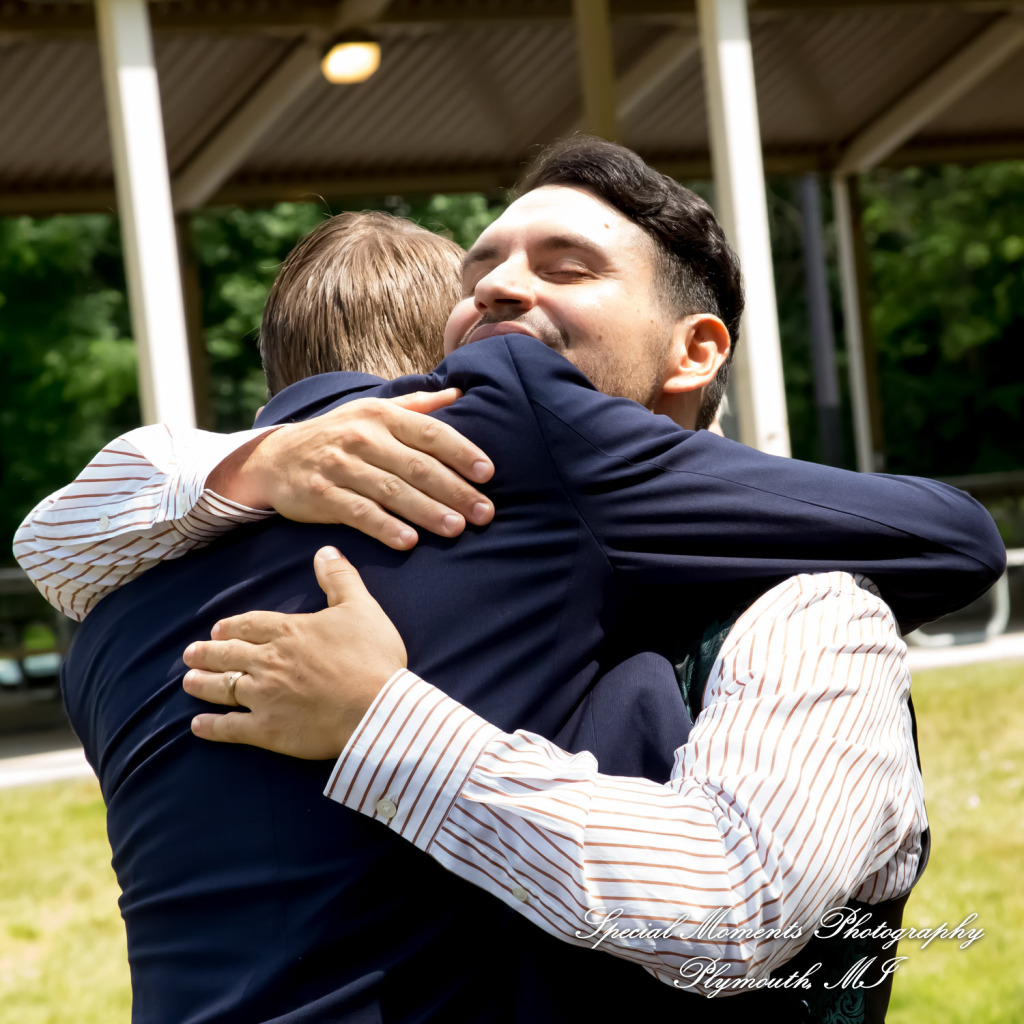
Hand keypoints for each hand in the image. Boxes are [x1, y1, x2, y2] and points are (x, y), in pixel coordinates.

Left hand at [182, 547, 406, 758]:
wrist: (377, 707)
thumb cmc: (372, 657)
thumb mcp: (361, 607)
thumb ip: (340, 578)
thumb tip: (325, 550)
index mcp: (288, 632)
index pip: (249, 625)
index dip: (232, 627)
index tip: (218, 630)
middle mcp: (268, 662)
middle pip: (228, 654)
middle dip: (207, 653)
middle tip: (190, 654)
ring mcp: (264, 697)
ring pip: (222, 687)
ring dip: (202, 683)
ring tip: (188, 681)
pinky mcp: (267, 730)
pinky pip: (230, 727)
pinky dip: (211, 726)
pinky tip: (197, 726)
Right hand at [208, 389, 493, 550]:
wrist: (275, 458)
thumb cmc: (338, 435)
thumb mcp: (372, 412)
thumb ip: (417, 405)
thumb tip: (460, 393)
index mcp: (381, 416)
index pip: (431, 433)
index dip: (462, 453)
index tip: (488, 474)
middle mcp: (363, 438)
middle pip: (418, 466)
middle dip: (455, 491)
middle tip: (485, 513)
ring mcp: (340, 466)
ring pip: (392, 491)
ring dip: (428, 511)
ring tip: (457, 529)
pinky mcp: (321, 495)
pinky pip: (359, 513)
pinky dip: (385, 527)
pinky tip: (409, 543)